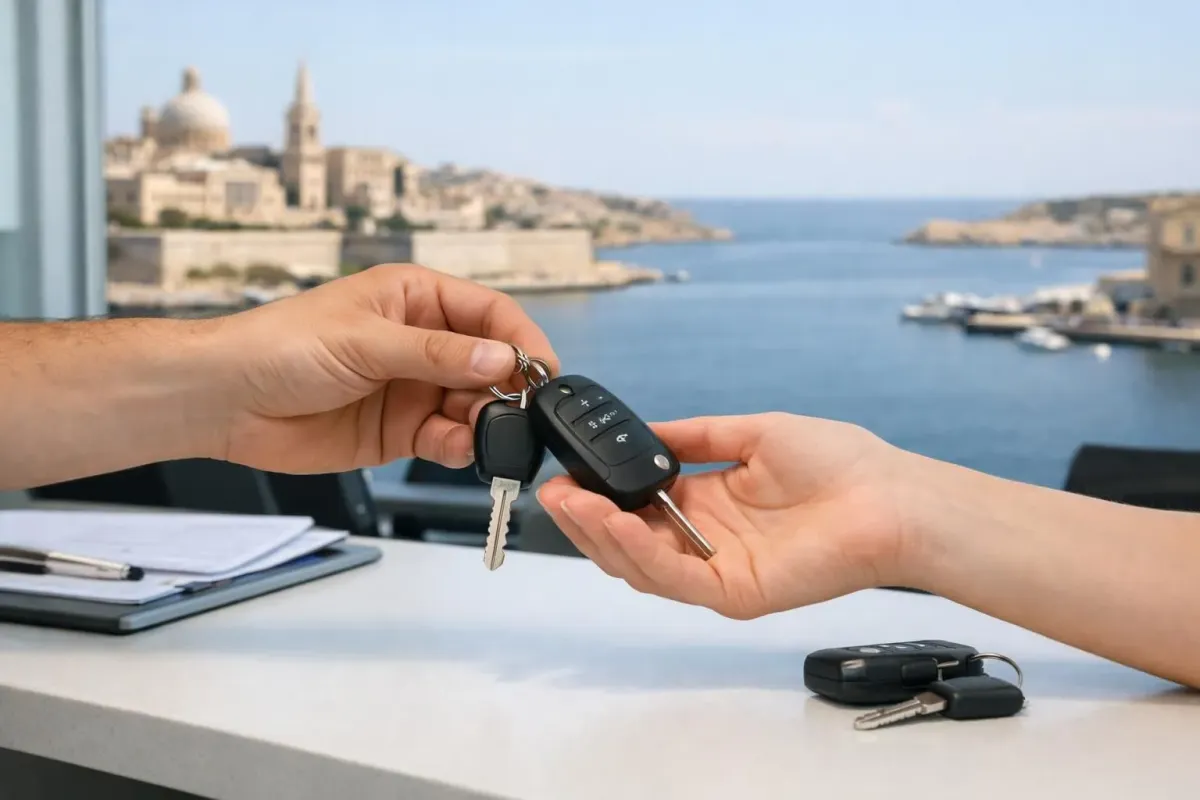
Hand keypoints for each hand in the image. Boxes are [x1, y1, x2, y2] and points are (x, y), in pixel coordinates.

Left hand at [204, 264, 557, 472]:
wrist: (225, 401)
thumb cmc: (280, 347)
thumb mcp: (365, 340)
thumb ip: (436, 353)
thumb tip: (501, 359)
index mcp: (415, 299)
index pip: (489, 313)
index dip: (520, 339)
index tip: (542, 369)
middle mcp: (421, 342)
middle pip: (489, 364)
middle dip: (507, 388)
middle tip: (517, 412)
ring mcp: (413, 388)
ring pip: (474, 406)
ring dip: (484, 422)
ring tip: (479, 434)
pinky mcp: (401, 431)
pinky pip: (447, 439)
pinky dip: (458, 447)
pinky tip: (454, 448)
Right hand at [536, 413, 909, 618]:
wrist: (890, 496)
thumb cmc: (838, 463)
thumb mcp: (751, 433)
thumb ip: (695, 437)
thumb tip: (647, 433)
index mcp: (708, 504)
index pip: (637, 508)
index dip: (598, 495)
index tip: (566, 474)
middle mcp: (706, 541)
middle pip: (628, 542)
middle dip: (585, 520)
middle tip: (554, 494)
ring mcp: (718, 571)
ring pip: (640, 566)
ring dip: (600, 536)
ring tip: (571, 504)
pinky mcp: (735, 593)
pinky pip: (675, 580)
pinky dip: (639, 553)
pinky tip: (614, 523)